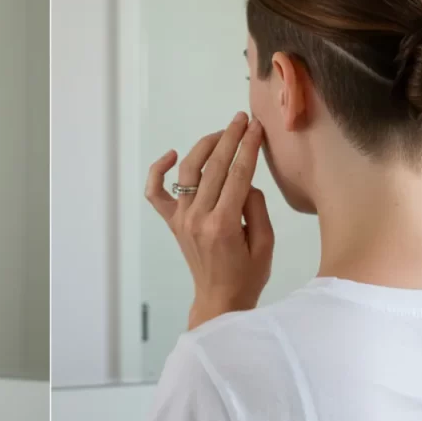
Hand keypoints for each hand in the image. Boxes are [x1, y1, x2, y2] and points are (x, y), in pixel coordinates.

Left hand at [145, 112, 273, 329]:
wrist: (218, 301)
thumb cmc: (247, 276)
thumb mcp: (265, 244)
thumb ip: (256, 207)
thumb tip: (244, 180)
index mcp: (224, 225)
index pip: (237, 174)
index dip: (248, 147)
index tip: (256, 127)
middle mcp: (198, 218)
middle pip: (213, 167)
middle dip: (229, 138)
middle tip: (242, 119)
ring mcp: (181, 219)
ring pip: (187, 171)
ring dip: (204, 146)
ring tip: (221, 133)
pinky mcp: (171, 222)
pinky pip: (156, 192)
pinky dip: (158, 171)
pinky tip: (171, 154)